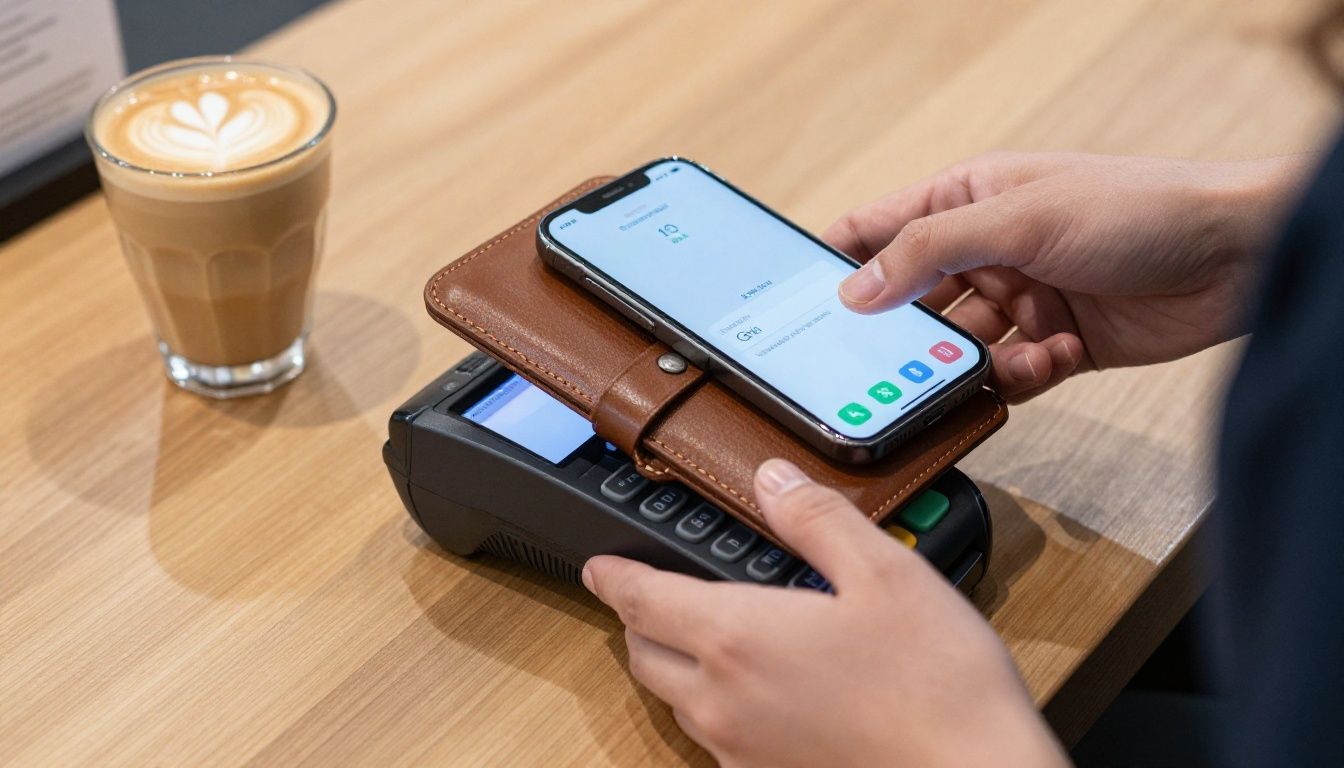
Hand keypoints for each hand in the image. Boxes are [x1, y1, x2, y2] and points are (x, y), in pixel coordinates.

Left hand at [583, 460, 1066, 767]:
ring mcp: (741, 750)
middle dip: (639, 619)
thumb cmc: (937, 685)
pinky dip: (717, 707)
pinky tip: (762, 693)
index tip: (597, 566)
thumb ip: (816, 519)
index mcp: (737, 637)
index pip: (641, 599)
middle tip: (650, 595)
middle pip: (644, 655)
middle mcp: (723, 701)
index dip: (613, 576)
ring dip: (676, 665)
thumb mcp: (885, 572)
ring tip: (707, 638)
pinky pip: (716, 740)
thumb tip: (772, 479)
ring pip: (677, 702)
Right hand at [827, 151, 1307, 401]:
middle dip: (904, 333)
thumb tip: (855, 290)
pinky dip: (1024, 374)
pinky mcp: (1056, 345)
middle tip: (888, 362)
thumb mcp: (1020, 219)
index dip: (838, 264)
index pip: (879, 231)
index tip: (802, 306)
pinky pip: (1013, 373)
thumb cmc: (1139, 207)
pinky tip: (1054, 354)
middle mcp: (988, 251)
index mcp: (968, 200)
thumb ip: (929, 251)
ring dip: (969, 362)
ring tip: (991, 359)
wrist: (1238, 255)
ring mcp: (1022, 299)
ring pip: (960, 348)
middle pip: (913, 302)